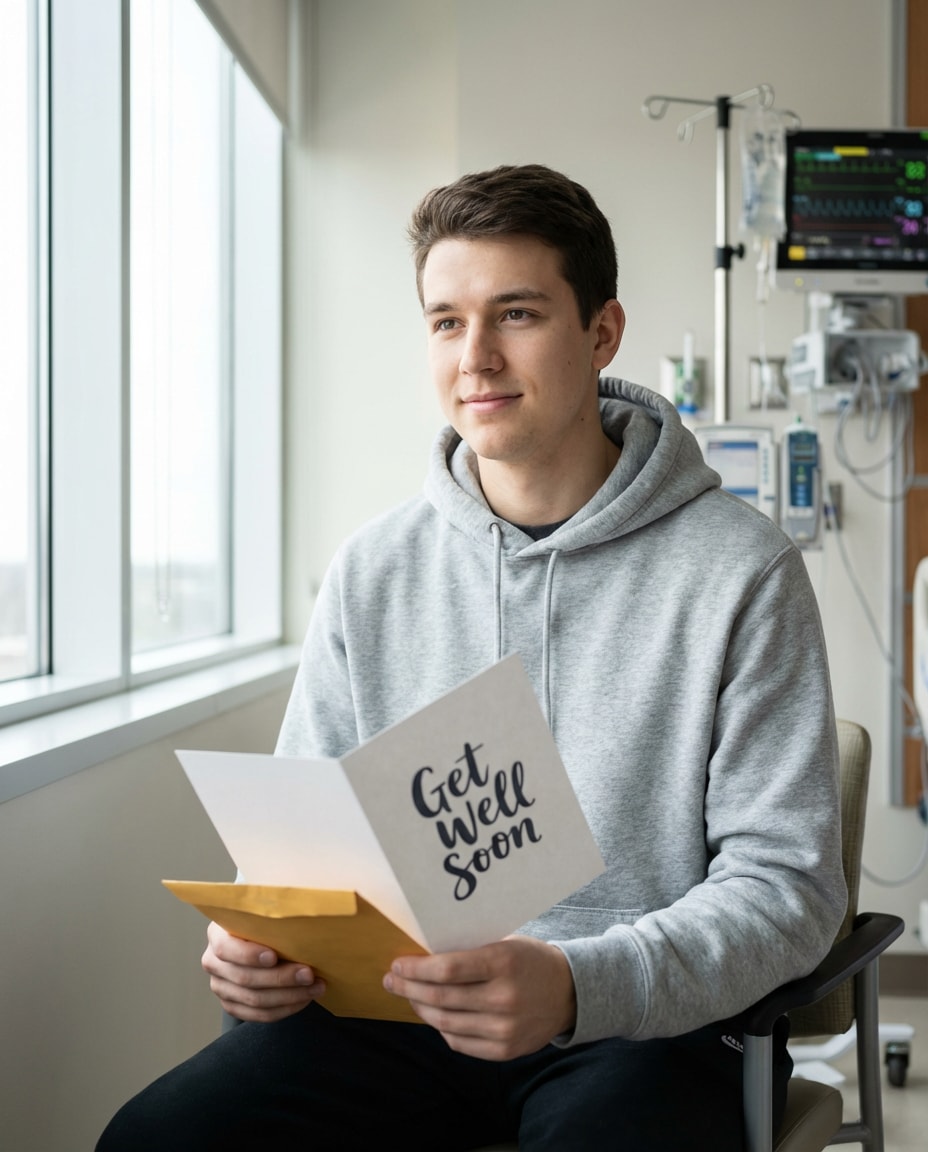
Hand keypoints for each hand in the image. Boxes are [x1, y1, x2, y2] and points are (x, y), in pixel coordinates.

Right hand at [201, 921, 326, 1022]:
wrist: (259, 940)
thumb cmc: (264, 924)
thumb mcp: (262, 914)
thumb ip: (271, 918)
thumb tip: (297, 916)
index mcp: (217, 935)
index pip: (226, 948)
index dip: (249, 955)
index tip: (274, 956)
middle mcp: (214, 963)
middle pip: (245, 978)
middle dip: (281, 978)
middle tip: (309, 974)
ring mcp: (221, 987)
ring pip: (254, 1000)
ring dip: (289, 996)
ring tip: (314, 988)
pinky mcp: (232, 1005)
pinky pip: (258, 1015)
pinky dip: (284, 1009)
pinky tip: (303, 999)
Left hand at [383, 935, 575, 1060]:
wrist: (569, 992)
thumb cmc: (529, 960)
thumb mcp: (504, 944)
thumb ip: (469, 952)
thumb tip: (422, 956)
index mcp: (503, 963)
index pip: (447, 969)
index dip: (416, 968)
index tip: (398, 964)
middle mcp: (503, 998)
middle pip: (441, 998)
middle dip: (409, 988)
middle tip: (391, 980)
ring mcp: (505, 1028)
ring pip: (445, 1023)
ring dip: (420, 1008)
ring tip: (409, 996)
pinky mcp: (505, 1050)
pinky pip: (459, 1042)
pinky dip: (441, 1028)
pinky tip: (433, 1014)